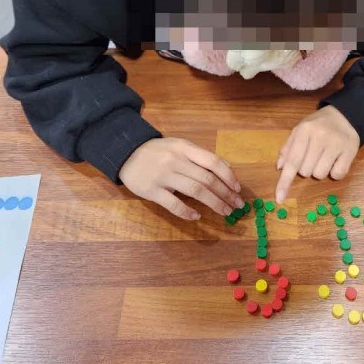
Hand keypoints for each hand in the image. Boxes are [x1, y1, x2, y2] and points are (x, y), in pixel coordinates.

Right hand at [119, 137, 242, 220]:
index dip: (228, 176)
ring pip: (196, 191)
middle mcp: (176, 160)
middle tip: (237, 205)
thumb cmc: (158, 152)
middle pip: (207, 179)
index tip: (238, 189)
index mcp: (185, 148)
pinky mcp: (152, 190)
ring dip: (214, 203)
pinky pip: (173, 204)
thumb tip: (227, 170)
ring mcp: (164, 175)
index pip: (213, 161)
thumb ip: (200, 156)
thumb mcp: (179, 146)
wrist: (126, 153)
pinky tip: (197, 216)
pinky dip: (187, 212)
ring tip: (225, 212)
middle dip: (226, 193)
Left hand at [275, 106, 359, 202]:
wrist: (346, 115)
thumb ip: (288, 148)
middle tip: (313, 155)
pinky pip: (337, 175)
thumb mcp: (299, 130)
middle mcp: (320, 136)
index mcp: (304, 130)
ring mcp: (336, 144)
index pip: (292, 161)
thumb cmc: (318, 125)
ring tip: (324, 157)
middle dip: (306, 168)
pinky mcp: (350, 151)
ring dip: (319, 170)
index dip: (284, 181)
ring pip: (320, 174)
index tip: (279, 198)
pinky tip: (336, 160)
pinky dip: (334, 172)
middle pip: (305, 171)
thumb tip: (280, 167)